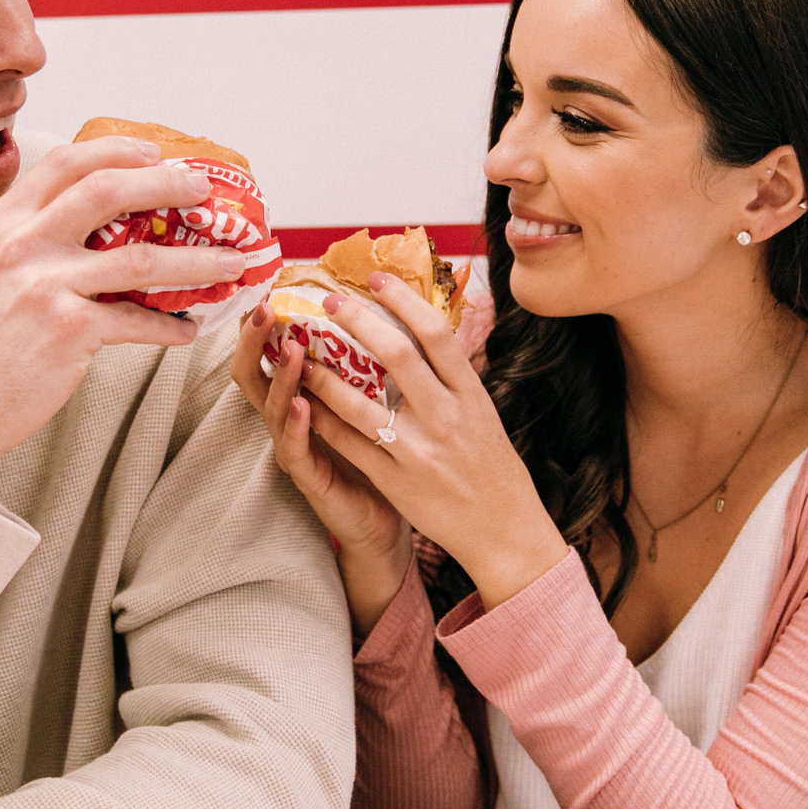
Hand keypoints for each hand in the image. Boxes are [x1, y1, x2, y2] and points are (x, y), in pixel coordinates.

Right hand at [0, 137, 249, 494]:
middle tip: (204, 189)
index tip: (153, 152)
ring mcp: (44, 285)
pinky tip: (187, 331)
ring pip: (142, 258)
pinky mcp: (68, 329)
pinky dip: (169, 326)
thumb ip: (29, 239)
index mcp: (1, 222)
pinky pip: (138, 320)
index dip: (116, 150)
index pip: (65, 162)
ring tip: (231, 262)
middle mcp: (20, 243)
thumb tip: (99, 224)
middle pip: (108, 189)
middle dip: (167, 183)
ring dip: (197, 260)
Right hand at [233, 300, 410, 633]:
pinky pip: (295, 449)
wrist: (386, 519)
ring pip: (273, 407)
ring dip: (280, 375)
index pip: (270, 351)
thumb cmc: (381, 454)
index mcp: (302, 394)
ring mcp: (294, 448)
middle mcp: (289, 418)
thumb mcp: (371, 397)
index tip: (268, 286)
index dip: (263, 322)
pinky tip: (302, 404)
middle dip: (255, 339)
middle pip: (254, 374)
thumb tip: (381, 302)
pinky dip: (296, 426)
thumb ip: (363, 358)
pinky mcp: (308, 478)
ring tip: (288, 347)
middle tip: (265, 308)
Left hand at [293, 272, 571, 610]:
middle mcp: (446, 417)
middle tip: (329, 302)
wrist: (505, 530)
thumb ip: (456, 375)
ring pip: (361, 403)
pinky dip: (323, 422)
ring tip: (302, 353)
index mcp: (470, 394)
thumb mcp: (483, 413)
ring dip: (324, 375)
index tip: (377, 279)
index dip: (404, 300)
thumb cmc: (492, 467)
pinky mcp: (397, 481)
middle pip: (396, 355)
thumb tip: (437, 325)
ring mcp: (419, 451)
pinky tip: (302, 404)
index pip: (436, 334)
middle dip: (358, 322)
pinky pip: (350, 445)